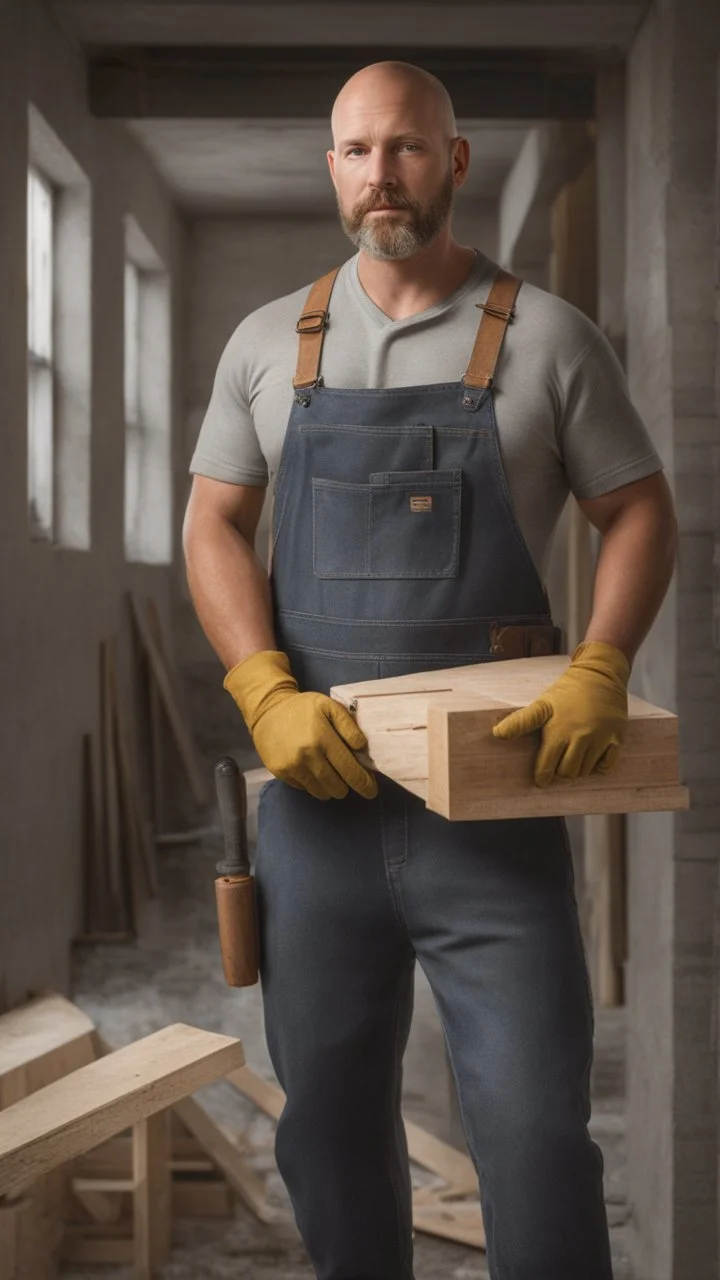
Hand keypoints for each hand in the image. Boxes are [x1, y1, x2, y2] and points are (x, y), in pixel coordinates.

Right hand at [223, 650, 377, 801]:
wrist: (267, 710)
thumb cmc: (303, 708)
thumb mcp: (329, 706)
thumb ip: (349, 726)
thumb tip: (362, 749)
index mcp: (322, 738)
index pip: (350, 771)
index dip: (364, 784)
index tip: (371, 789)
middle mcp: (306, 756)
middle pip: (337, 788)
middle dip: (348, 786)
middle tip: (349, 778)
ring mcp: (292, 767)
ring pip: (322, 793)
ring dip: (331, 788)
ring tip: (332, 774)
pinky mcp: (280, 773)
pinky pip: (305, 789)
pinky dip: (313, 784)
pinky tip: (312, 768)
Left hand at [491, 641, 629, 787]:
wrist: (600, 673)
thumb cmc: (568, 690)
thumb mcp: (542, 704)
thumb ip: (521, 721)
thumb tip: (496, 734)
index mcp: (559, 731)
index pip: (547, 766)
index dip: (542, 776)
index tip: (541, 780)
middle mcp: (581, 737)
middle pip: (568, 772)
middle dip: (560, 771)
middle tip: (559, 763)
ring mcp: (601, 738)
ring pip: (586, 771)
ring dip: (578, 768)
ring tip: (573, 757)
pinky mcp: (617, 737)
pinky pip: (607, 766)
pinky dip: (599, 767)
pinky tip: (592, 757)